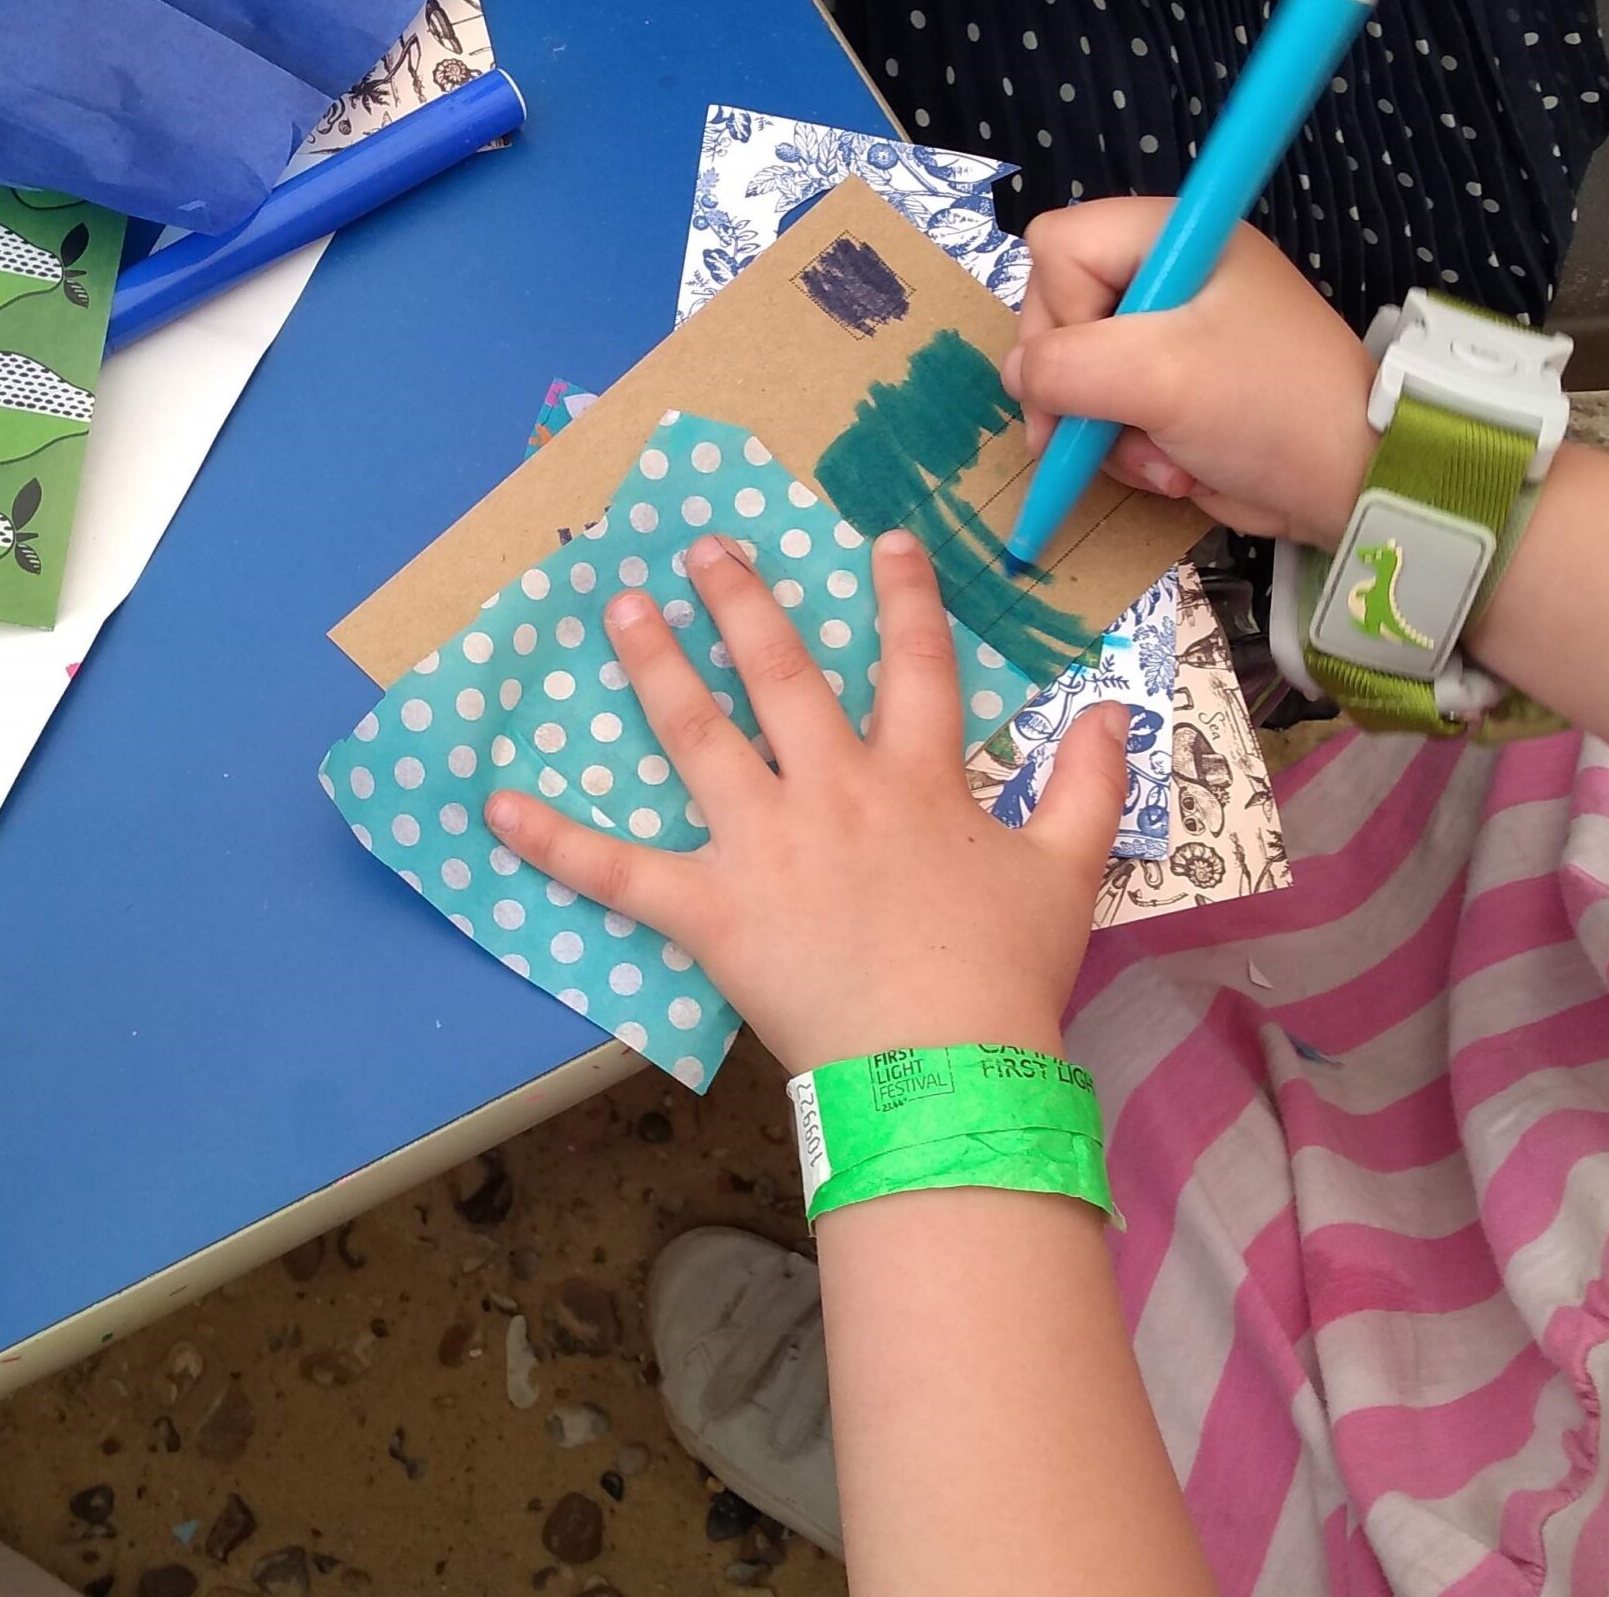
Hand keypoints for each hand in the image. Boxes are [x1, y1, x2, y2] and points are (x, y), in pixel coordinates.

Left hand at [486, 529, 1127, 1073]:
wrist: (944, 1068)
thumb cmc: (1004, 976)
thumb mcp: (1069, 872)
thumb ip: (1086, 784)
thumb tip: (1115, 709)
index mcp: (915, 778)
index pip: (915, 664)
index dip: (903, 597)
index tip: (883, 540)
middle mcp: (831, 788)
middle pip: (780, 672)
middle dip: (742, 600)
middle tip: (704, 546)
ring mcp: (762, 843)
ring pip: (695, 735)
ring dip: (654, 664)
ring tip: (619, 608)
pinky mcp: (709, 908)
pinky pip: (618, 871)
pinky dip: (554, 841)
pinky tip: (493, 807)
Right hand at [1005, 199, 1378, 549]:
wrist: (1352, 483)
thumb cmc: (1264, 406)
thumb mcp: (1156, 377)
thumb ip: (1062, 368)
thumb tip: (1016, 377)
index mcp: (1172, 238)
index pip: (1059, 246)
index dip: (1058, 309)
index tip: (1096, 363)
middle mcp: (1165, 276)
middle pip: (1057, 313)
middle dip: (1078, 386)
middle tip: (1100, 431)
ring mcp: (1168, 335)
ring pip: (1076, 374)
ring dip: (1106, 430)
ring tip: (1160, 458)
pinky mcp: (1172, 390)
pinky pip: (1107, 412)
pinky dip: (1129, 449)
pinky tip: (1174, 467)